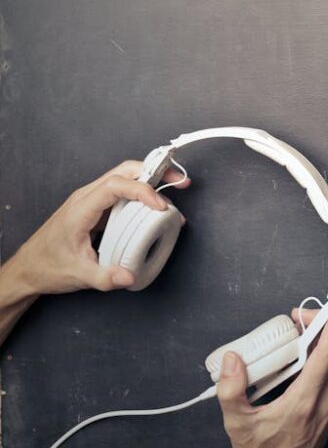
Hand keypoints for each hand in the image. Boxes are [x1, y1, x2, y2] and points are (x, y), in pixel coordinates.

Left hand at [4, 159, 189, 296]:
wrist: (29, 268)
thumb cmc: (48, 267)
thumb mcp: (77, 275)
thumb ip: (104, 277)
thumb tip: (129, 276)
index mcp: (81, 208)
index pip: (116, 185)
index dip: (142, 191)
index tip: (160, 206)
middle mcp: (87, 197)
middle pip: (124, 171)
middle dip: (154, 170)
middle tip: (178, 180)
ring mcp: (91, 200)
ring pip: (125, 177)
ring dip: (151, 180)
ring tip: (173, 190)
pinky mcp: (96, 207)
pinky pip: (122, 192)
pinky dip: (142, 193)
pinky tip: (155, 207)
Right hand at [218, 292, 327, 447]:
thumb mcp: (237, 424)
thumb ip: (231, 390)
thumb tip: (232, 359)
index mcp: (305, 401)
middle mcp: (325, 402)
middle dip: (326, 325)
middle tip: (301, 316)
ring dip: (324, 342)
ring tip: (298, 334)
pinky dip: (321, 359)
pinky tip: (298, 360)